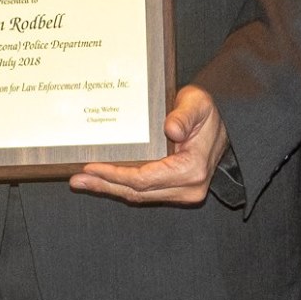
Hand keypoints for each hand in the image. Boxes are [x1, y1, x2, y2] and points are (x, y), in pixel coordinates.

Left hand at [69, 85, 226, 205]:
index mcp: (192, 169)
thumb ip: (184, 115)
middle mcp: (188, 188)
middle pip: (138, 192)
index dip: (116, 175)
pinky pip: (144, 191)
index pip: (145, 178)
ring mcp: (183, 192)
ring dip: (110, 188)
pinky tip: (102, 180)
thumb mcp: (198, 104)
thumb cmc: (207, 111)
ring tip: (82, 182)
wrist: (224, 124)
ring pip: (139, 195)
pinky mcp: (176, 191)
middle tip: (76, 180)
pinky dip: (122, 186)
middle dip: (105, 185)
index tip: (92, 166)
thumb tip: (171, 129)